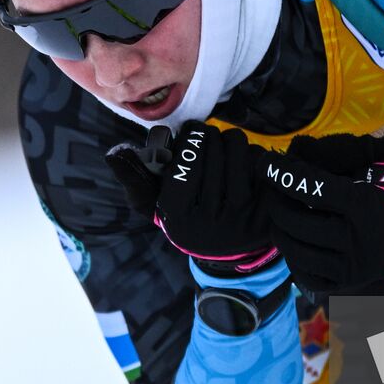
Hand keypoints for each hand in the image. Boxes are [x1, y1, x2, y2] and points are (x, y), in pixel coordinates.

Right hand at [105, 121, 278, 276]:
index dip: (189, 138)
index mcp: (178, 220)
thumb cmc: (186, 217)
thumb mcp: (154, 205)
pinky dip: (251, 154)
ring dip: (230, 140)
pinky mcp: (268, 212)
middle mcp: (211, 223)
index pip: (183, 161)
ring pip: (237, 148)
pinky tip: (243, 165)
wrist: (228, 251)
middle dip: (209, 137)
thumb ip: (134, 177)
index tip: (191, 132)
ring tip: (224, 148)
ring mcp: (243, 219)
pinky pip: (260, 161)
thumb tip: (115, 152)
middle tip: (208, 139)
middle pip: (212, 149)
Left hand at [255, 133, 383, 293]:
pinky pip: (305, 275)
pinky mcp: (347, 283)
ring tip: (280, 215)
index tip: (265, 164)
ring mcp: (352, 267)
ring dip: (279, 229)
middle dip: (275, 201)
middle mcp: (357, 239)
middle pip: (295, 221)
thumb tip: (294, 149)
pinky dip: (293, 256)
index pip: (311, 188)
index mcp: (364, 204)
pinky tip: (295, 240)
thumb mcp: (372, 160)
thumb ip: (334, 153)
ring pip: (294, 250)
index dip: (282, 174)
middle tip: (273, 190)